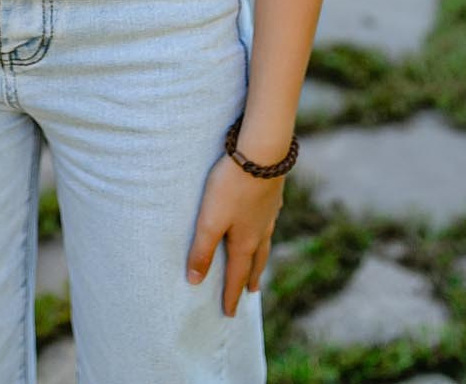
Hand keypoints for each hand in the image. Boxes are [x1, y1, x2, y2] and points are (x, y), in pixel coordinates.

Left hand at [186, 150, 285, 315]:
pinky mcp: (272, 193)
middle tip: (252, 292)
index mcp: (245, 241)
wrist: (262, 152)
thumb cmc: (232, 186)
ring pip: (264, 240)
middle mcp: (260, 230)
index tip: (231, 313)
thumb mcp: (210, 221)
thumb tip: (194, 282)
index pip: (237, 275)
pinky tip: (265, 220)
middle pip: (255, 261)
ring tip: (259, 261)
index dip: (232, 295)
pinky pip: (269, 219)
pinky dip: (265, 229)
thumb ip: (202, 250)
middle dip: (251, 277)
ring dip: (260, 255)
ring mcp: (268, 211)